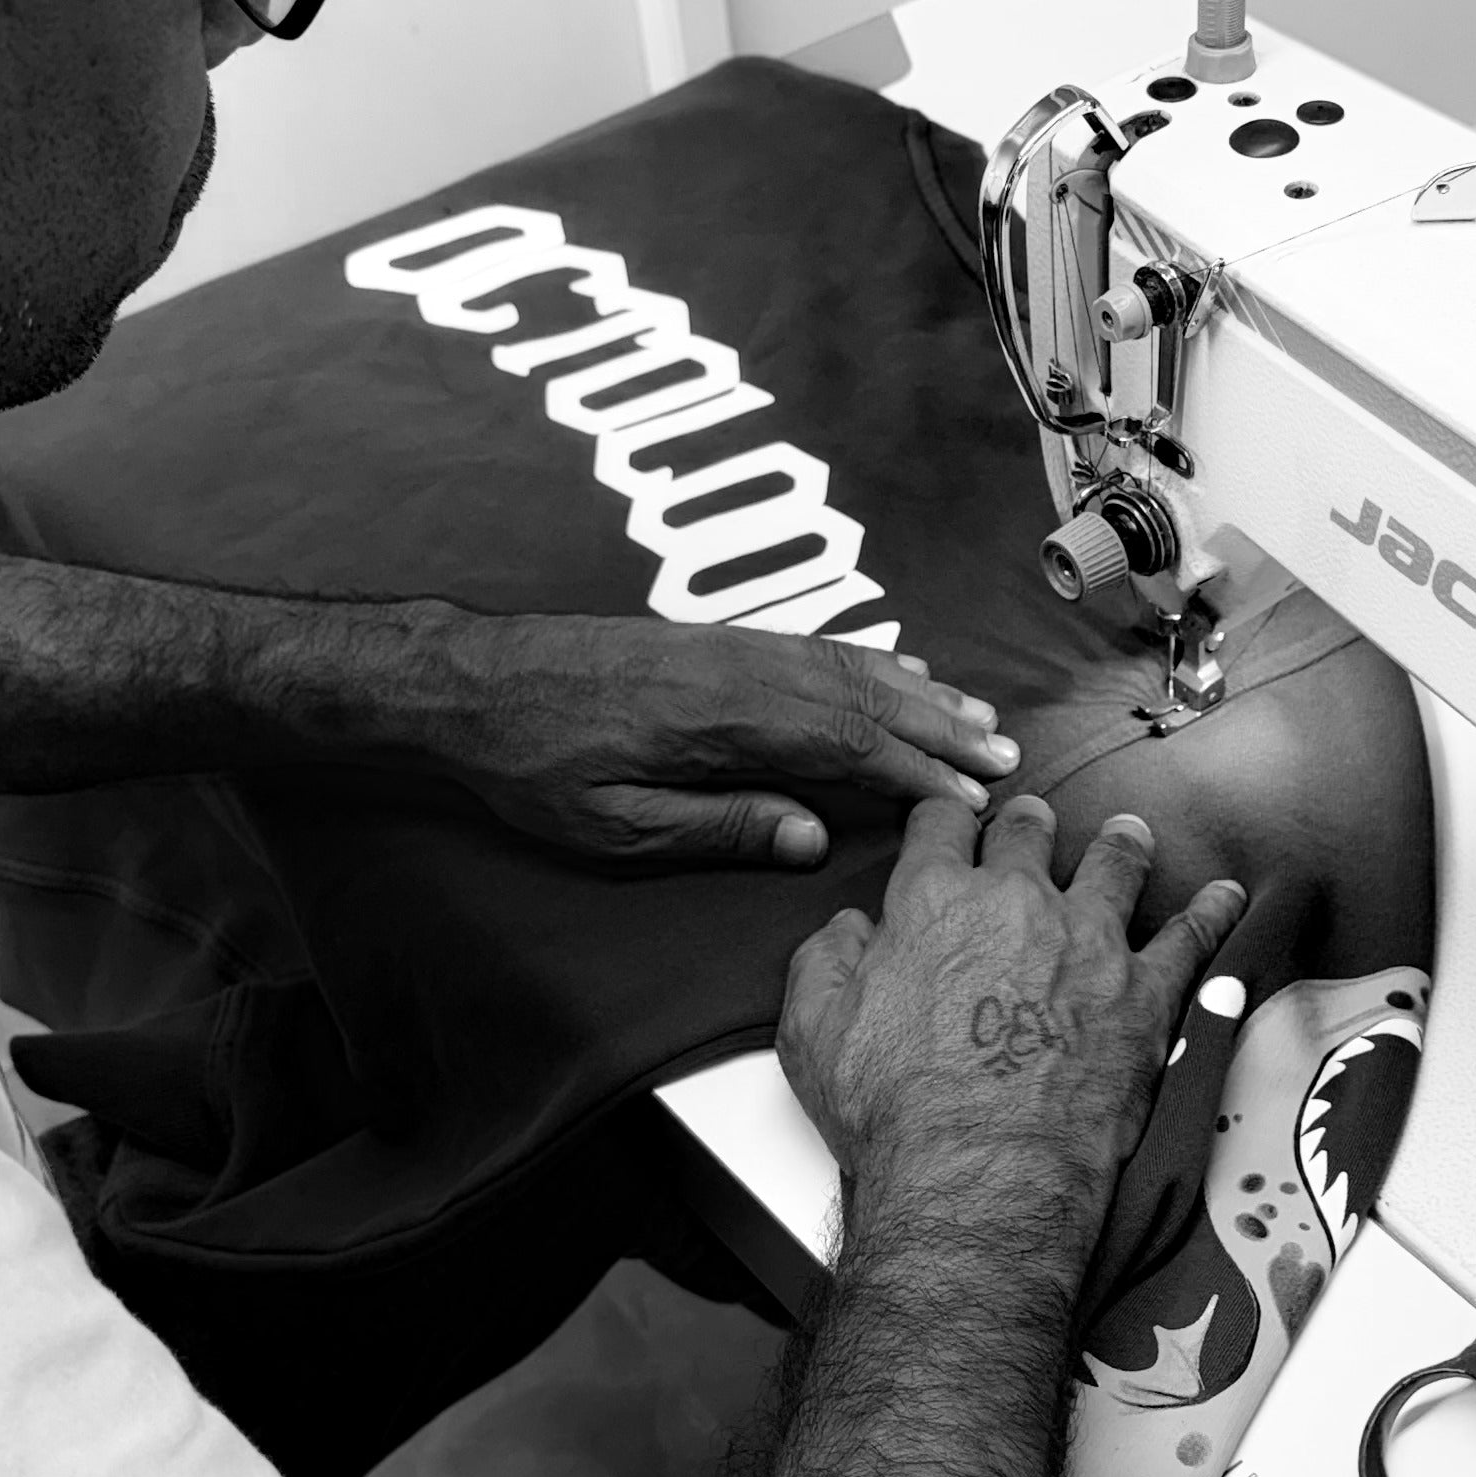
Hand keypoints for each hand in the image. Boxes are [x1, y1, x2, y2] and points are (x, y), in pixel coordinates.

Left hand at [417, 614, 1020, 865]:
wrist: (470, 684)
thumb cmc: (534, 765)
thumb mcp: (615, 823)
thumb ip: (718, 826)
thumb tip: (810, 835)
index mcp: (723, 721)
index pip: (845, 745)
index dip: (914, 774)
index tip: (970, 798)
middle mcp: (739, 671)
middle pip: (863, 698)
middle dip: (940, 730)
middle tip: (1005, 755)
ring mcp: (729, 648)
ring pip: (846, 666)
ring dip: (917, 693)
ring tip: (976, 715)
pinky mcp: (713, 641)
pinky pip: (813, 647)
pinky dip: (869, 661)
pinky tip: (899, 672)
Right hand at [778, 794, 1244, 1228]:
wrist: (978, 1173)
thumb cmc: (894, 1113)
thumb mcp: (812, 1031)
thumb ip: (825, 961)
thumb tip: (849, 929)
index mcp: (932, 902)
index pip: (940, 826)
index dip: (944, 817)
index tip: (951, 820)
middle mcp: (1015, 903)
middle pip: (1028, 833)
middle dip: (1028, 823)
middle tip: (1034, 824)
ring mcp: (1088, 943)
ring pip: (1114, 865)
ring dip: (1120, 845)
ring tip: (1127, 834)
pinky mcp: (1143, 993)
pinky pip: (1190, 938)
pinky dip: (1211, 913)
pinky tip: (1225, 897)